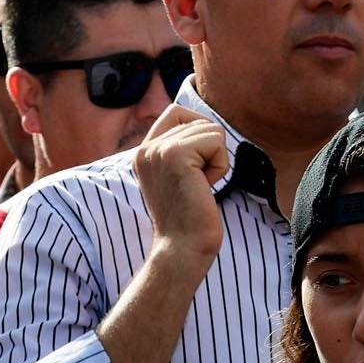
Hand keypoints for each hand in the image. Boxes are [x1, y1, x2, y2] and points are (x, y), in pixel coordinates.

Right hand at [133, 106, 228, 265]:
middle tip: (197, 183)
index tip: (196, 169)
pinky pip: (216, 141)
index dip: (199, 132)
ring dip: (216, 160)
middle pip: (198, 120)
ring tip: (199, 187)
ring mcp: (158, 149)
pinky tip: (205, 187)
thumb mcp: (179, 177)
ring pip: (210, 129)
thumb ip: (183, 150)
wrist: (182, 249)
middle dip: (209, 151)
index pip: (176, 113)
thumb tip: (208, 127)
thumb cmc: (189, 221)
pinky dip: (220, 165)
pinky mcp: (175, 154)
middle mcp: (146, 148)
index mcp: (143, 153)